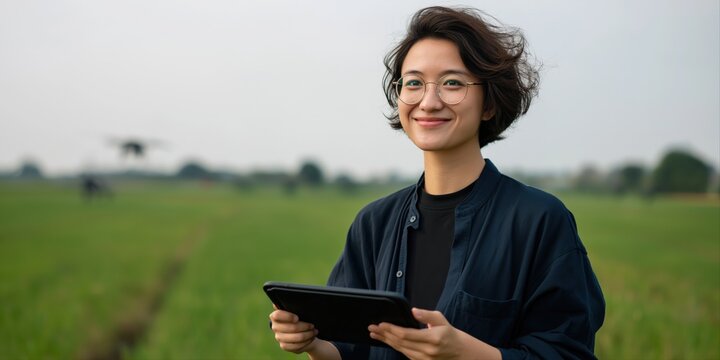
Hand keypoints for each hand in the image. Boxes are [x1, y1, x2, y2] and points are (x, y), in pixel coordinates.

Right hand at [269, 304, 318, 353]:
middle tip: (312, 325)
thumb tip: (298, 298)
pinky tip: (311, 338)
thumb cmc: (301, 317)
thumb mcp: (299, 310)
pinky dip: (305, 342)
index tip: (297, 317)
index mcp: (276, 315)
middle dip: (304, 326)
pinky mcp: (284, 345)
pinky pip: (295, 346)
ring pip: (294, 338)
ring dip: (307, 335)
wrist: (302, 330)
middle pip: (290, 327)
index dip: (287, 317)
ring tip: (314, 331)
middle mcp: (275, 326)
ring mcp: (279, 337)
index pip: (277, 315)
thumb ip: (294, 305)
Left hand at [368, 308, 499, 359]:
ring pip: (401, 350)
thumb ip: (427, 315)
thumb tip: (414, 311)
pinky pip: (405, 355)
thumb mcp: (442, 320)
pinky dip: (395, 347)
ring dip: (386, 342)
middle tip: (372, 328)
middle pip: (400, 343)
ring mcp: (424, 359)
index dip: (391, 329)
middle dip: (384, 335)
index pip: (406, 334)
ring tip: (375, 335)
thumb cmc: (450, 334)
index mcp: (432, 339)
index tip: (381, 324)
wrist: (461, 353)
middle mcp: (427, 351)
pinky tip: (387, 341)